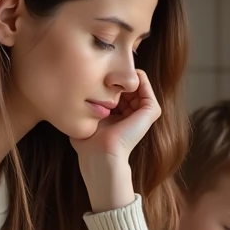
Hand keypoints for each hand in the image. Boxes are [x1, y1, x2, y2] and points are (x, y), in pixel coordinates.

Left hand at [69, 70, 161, 210]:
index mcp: (121, 116)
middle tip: (101, 78)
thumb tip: (78, 93)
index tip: (92, 81)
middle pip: (125, 84)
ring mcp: (144, 112)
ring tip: (108, 79)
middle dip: (112, 76)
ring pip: (134, 81)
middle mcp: (134, 113)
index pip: (116, 90)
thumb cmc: (89, 142)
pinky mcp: (151, 110)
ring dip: (120, 75)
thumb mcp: (86, 119)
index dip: (103, 81)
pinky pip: (143, 83)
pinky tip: (117, 81)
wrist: (101, 154)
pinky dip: (132, 76)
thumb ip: (87, 107)